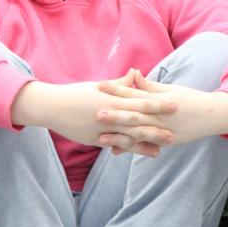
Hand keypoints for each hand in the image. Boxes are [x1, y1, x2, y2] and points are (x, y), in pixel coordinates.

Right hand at [10, 75, 178, 157]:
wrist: (52, 106)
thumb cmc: (78, 93)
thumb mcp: (100, 86)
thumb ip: (121, 83)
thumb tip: (136, 73)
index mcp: (113, 98)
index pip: (140, 101)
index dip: (158, 104)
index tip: (175, 105)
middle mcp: (109, 114)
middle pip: (137, 121)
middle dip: (156, 127)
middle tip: (175, 132)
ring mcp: (102, 128)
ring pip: (128, 136)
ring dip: (147, 142)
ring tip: (164, 146)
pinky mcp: (95, 139)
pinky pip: (115, 145)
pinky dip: (129, 150)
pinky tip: (142, 153)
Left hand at [97, 69, 227, 145]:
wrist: (214, 116)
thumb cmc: (191, 99)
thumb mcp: (171, 89)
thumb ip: (150, 85)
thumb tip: (133, 73)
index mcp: (162, 99)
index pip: (136, 93)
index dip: (118, 90)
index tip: (100, 86)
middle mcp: (162, 116)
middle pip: (135, 115)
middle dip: (116, 115)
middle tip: (96, 113)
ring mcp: (164, 130)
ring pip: (138, 133)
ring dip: (119, 136)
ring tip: (100, 138)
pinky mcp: (165, 141)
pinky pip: (145, 145)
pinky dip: (131, 148)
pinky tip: (116, 151)